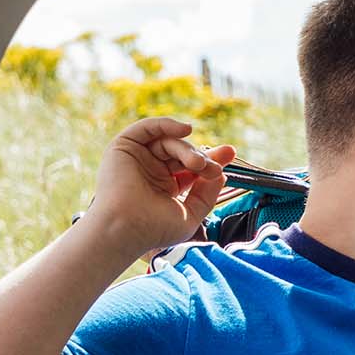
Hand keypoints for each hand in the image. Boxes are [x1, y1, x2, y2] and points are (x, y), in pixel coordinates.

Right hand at [84, 116, 235, 255]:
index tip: (230, 153)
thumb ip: (207, 194)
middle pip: (183, 153)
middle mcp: (152, 171)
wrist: (126, 229)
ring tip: (198, 164)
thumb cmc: (154, 229)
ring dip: (188, 150)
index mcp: (166, 187)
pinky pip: (147, 128)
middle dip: (203, 157)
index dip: (211, 160)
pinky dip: (166, 124)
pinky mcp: (124, 147)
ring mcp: (139, 159)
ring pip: (169, 142)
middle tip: (213, 168)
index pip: (192, 168)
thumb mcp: (191, 214)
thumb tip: (221, 173)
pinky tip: (185, 129)